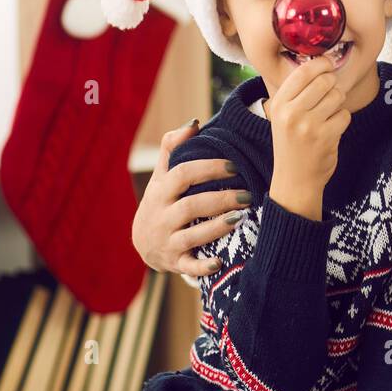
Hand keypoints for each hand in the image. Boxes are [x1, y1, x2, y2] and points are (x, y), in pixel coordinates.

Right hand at [133, 121, 253, 278]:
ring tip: (242, 217)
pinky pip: (188, 267)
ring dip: (217, 227)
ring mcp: (167, 242)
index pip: (183, 175)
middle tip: (248, 194)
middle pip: (191, 206)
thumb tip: (194, 123)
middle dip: (220, 199)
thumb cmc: (161, 201)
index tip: (235, 166)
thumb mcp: (162, 175)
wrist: (142, 243)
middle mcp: (162, 217)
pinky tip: (222, 261)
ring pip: (192, 236)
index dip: (209, 169)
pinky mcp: (174, 263)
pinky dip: (203, 267)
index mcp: (161, 192)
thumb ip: (174, 147)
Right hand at [266, 55, 351, 219]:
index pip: (303, 72)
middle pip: (324, 81)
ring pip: (337, 95)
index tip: (328, 64)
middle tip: (329, 95)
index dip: (321, 64)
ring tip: (328, 115)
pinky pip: (345, 114)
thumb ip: (297, 92)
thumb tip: (321, 62)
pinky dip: (342, 120)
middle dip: (332, 85)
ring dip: (338, 103)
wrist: (294, 181)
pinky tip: (332, 130)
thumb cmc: (291, 144)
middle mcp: (291, 113)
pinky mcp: (326, 137)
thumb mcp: (283, 116)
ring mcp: (308, 125)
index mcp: (279, 104)